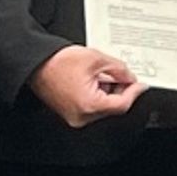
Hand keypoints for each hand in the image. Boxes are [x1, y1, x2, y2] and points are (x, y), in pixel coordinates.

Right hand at [30, 45, 144, 127]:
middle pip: (112, 107)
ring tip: (104, 74)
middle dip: (121, 90)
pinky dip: (97, 94)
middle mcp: (82, 116)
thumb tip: (129, 76)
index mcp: (89, 105)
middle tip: (123, 76)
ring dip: (109, 92)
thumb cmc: (57, 62)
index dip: (134, 92)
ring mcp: (75, 116)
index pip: (122, 104)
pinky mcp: (70, 113)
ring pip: (102, 107)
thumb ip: (119, 69)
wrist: (36, 64)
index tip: (140, 85)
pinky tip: (95, 80)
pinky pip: (91, 107)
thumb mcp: (96, 59)